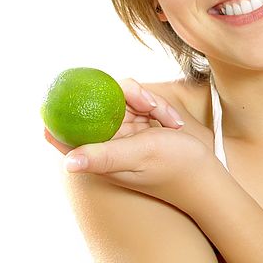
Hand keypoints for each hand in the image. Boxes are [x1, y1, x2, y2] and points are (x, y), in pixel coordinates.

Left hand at [44, 78, 211, 208]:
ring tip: (169, 122)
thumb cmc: (173, 167)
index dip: (59, 111)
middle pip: (97, 102)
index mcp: (97, 154)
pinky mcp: (138, 125)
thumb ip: (104, 155)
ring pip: (122, 97)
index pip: (63, 132)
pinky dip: (158, 108)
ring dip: (149, 103)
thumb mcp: (138, 156)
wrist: (204, 173)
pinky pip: (141, 102)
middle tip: (149, 104)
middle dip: (126, 96)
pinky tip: (172, 123)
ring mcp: (122, 132)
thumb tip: (68, 163)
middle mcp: (105, 141)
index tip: (65, 88)